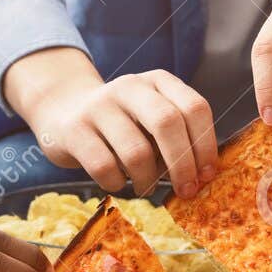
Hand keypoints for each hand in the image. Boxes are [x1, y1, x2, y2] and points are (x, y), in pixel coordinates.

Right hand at [5, 49, 217, 197]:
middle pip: (168, 123)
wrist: (63, 110)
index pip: (195, 107)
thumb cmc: (123, 124)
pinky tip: (118, 182)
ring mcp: (99, 105)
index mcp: (158, 81)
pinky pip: (105, 167)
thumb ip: (178, 135)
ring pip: (137, 152)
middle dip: (183, 164)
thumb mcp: (152, 117)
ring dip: (147, 179)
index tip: (208, 174)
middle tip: (186, 190)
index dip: (206, 144)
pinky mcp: (74, 129)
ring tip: (145, 185)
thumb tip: (204, 175)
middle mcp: (130, 86)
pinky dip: (117, 183)